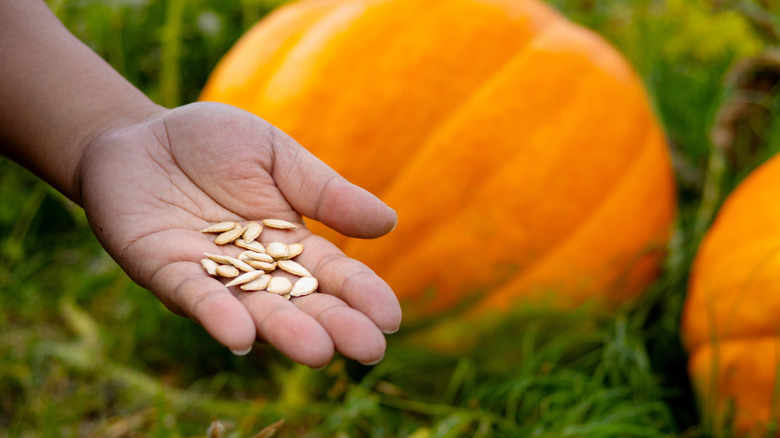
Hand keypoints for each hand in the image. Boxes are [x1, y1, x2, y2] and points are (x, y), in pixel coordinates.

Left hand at [77, 102, 400, 367]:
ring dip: (283, 332)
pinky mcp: (165, 270)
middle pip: (299, 302)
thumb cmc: (213, 144)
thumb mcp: (277, 156)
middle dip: (334, 326)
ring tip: (317, 352)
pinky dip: (217, 315)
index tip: (389, 318)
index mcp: (289, 242)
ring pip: (252, 310)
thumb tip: (388, 223)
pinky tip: (241, 336)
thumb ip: (325, 192)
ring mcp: (211, 275)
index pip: (332, 275)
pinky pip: (193, 296)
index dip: (361, 295)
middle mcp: (254, 269)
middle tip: (369, 351)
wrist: (140, 136)